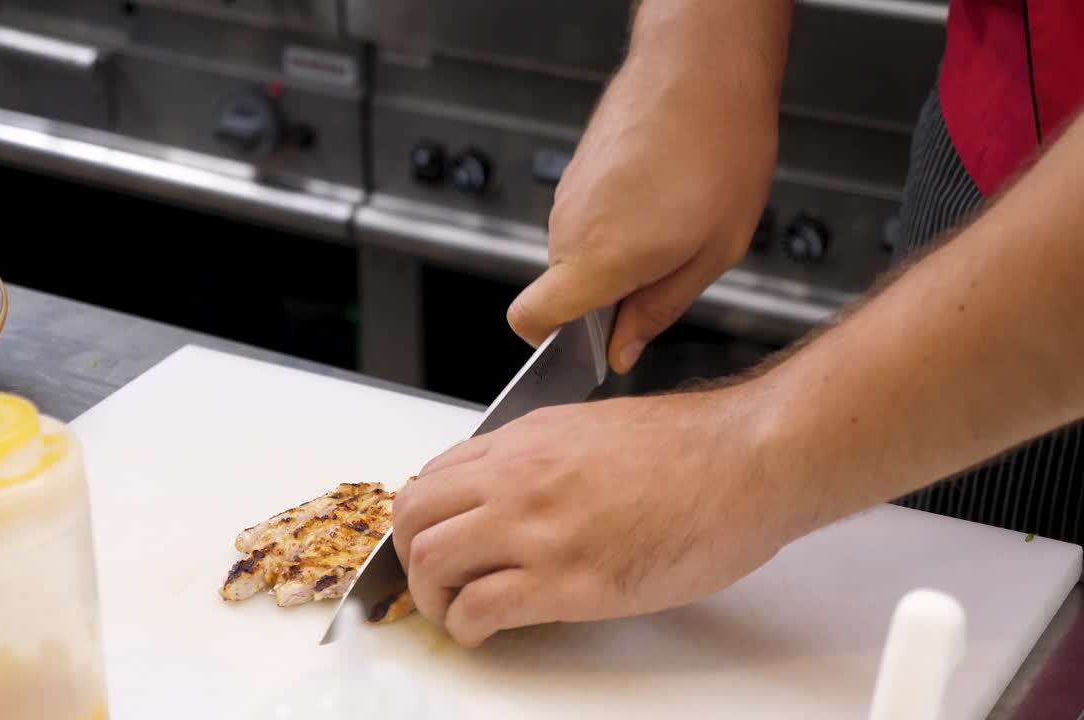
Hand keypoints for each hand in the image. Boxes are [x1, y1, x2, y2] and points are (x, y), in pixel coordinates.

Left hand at [391, 390, 803, 647]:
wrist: (746, 461)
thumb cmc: (693, 448)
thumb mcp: (594, 429)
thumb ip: (544, 456)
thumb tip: (514, 489)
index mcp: (526, 439)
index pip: (434, 476)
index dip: (424, 518)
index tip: (435, 541)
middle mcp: (518, 477)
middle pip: (414, 516)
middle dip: (410, 556)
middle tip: (435, 580)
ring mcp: (537, 528)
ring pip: (430, 559)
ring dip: (433, 595)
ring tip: (457, 610)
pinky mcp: (565, 580)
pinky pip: (478, 608)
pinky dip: (467, 627)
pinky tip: (485, 631)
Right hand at [507, 48, 779, 372]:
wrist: (704, 70)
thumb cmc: (718, 150)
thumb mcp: (712, 253)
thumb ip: (659, 311)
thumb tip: (624, 348)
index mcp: (598, 259)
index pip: (530, 319)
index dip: (552, 343)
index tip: (591, 344)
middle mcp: (569, 228)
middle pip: (563, 289)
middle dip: (607, 294)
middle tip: (668, 270)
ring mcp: (568, 195)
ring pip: (580, 251)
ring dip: (619, 252)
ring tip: (676, 222)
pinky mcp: (577, 171)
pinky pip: (588, 216)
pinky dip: (619, 219)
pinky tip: (665, 196)